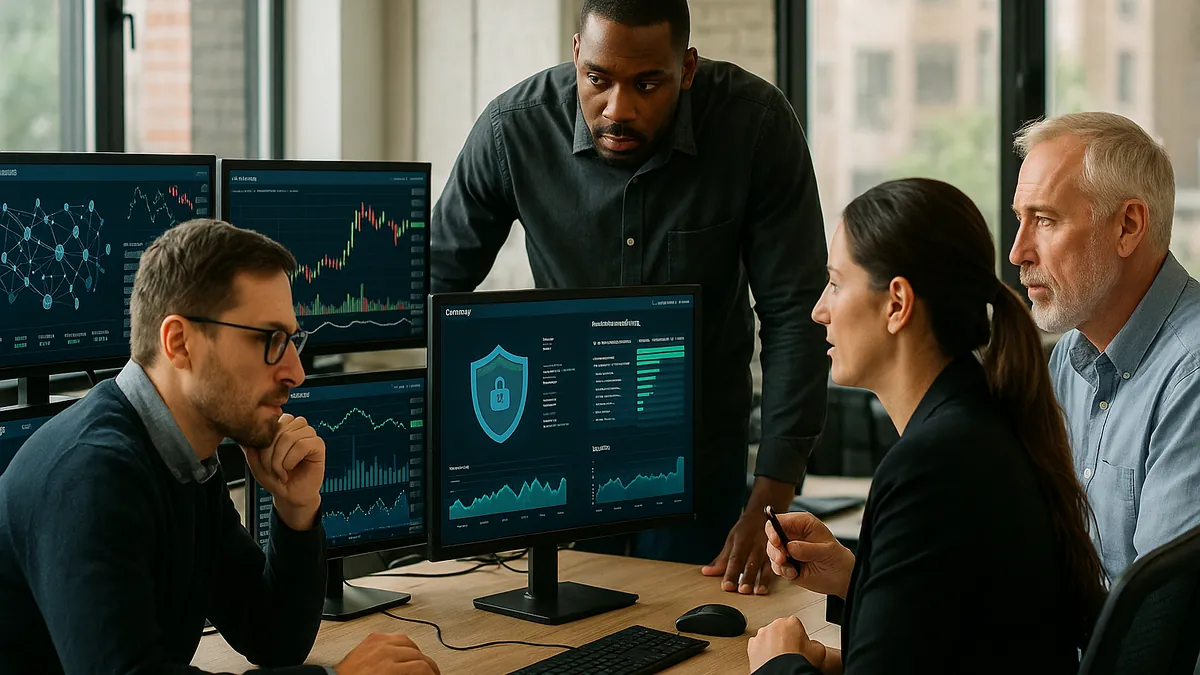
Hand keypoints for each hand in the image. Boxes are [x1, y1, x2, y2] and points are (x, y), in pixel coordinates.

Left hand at [243, 413, 324, 530]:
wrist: (291, 496)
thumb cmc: (277, 479)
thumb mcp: (257, 465)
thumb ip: (251, 450)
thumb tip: (245, 438)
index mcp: (284, 428)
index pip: (273, 420)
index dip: (264, 440)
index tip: (261, 458)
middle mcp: (297, 429)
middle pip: (280, 428)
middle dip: (269, 452)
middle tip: (270, 469)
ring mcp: (309, 436)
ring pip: (290, 436)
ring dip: (280, 458)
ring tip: (280, 471)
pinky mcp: (318, 446)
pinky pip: (302, 445)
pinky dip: (291, 460)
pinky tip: (290, 469)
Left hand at [334, 632, 439, 674]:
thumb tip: (420, 674)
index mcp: (389, 668)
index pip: (422, 667)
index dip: (432, 674)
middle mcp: (385, 652)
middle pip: (418, 654)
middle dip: (428, 666)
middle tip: (432, 673)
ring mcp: (378, 642)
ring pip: (409, 643)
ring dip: (418, 653)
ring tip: (421, 662)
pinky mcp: (372, 638)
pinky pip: (395, 636)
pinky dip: (404, 644)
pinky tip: (406, 651)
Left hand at [703, 477, 794, 594]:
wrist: (765, 514)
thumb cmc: (746, 530)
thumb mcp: (732, 540)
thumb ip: (721, 559)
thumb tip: (706, 572)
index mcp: (742, 541)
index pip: (734, 559)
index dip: (730, 573)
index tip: (726, 586)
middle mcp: (756, 545)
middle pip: (750, 564)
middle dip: (747, 578)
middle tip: (743, 591)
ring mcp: (770, 549)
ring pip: (767, 566)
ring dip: (763, 580)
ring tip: (759, 592)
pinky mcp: (780, 553)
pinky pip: (780, 565)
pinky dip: (779, 574)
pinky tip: (777, 585)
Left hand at [748, 617, 837, 673]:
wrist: (781, 673)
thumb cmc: (797, 662)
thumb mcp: (818, 651)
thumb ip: (814, 643)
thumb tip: (813, 646)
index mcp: (791, 622)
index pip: (797, 626)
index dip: (800, 637)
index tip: (801, 646)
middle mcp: (774, 625)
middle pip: (781, 630)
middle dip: (785, 639)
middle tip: (791, 653)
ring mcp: (761, 635)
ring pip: (768, 637)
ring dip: (773, 645)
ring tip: (780, 658)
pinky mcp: (752, 646)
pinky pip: (758, 646)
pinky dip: (762, 652)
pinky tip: (770, 661)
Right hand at [764, 510, 854, 597]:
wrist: (840, 577)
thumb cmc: (837, 558)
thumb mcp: (827, 551)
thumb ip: (809, 549)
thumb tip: (791, 547)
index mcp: (802, 523)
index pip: (780, 520)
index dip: (774, 529)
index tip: (776, 541)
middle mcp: (792, 534)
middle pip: (772, 536)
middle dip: (774, 549)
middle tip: (782, 559)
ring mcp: (788, 549)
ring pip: (772, 552)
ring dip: (778, 562)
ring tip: (792, 569)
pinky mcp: (786, 563)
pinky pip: (776, 566)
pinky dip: (782, 571)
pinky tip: (794, 573)